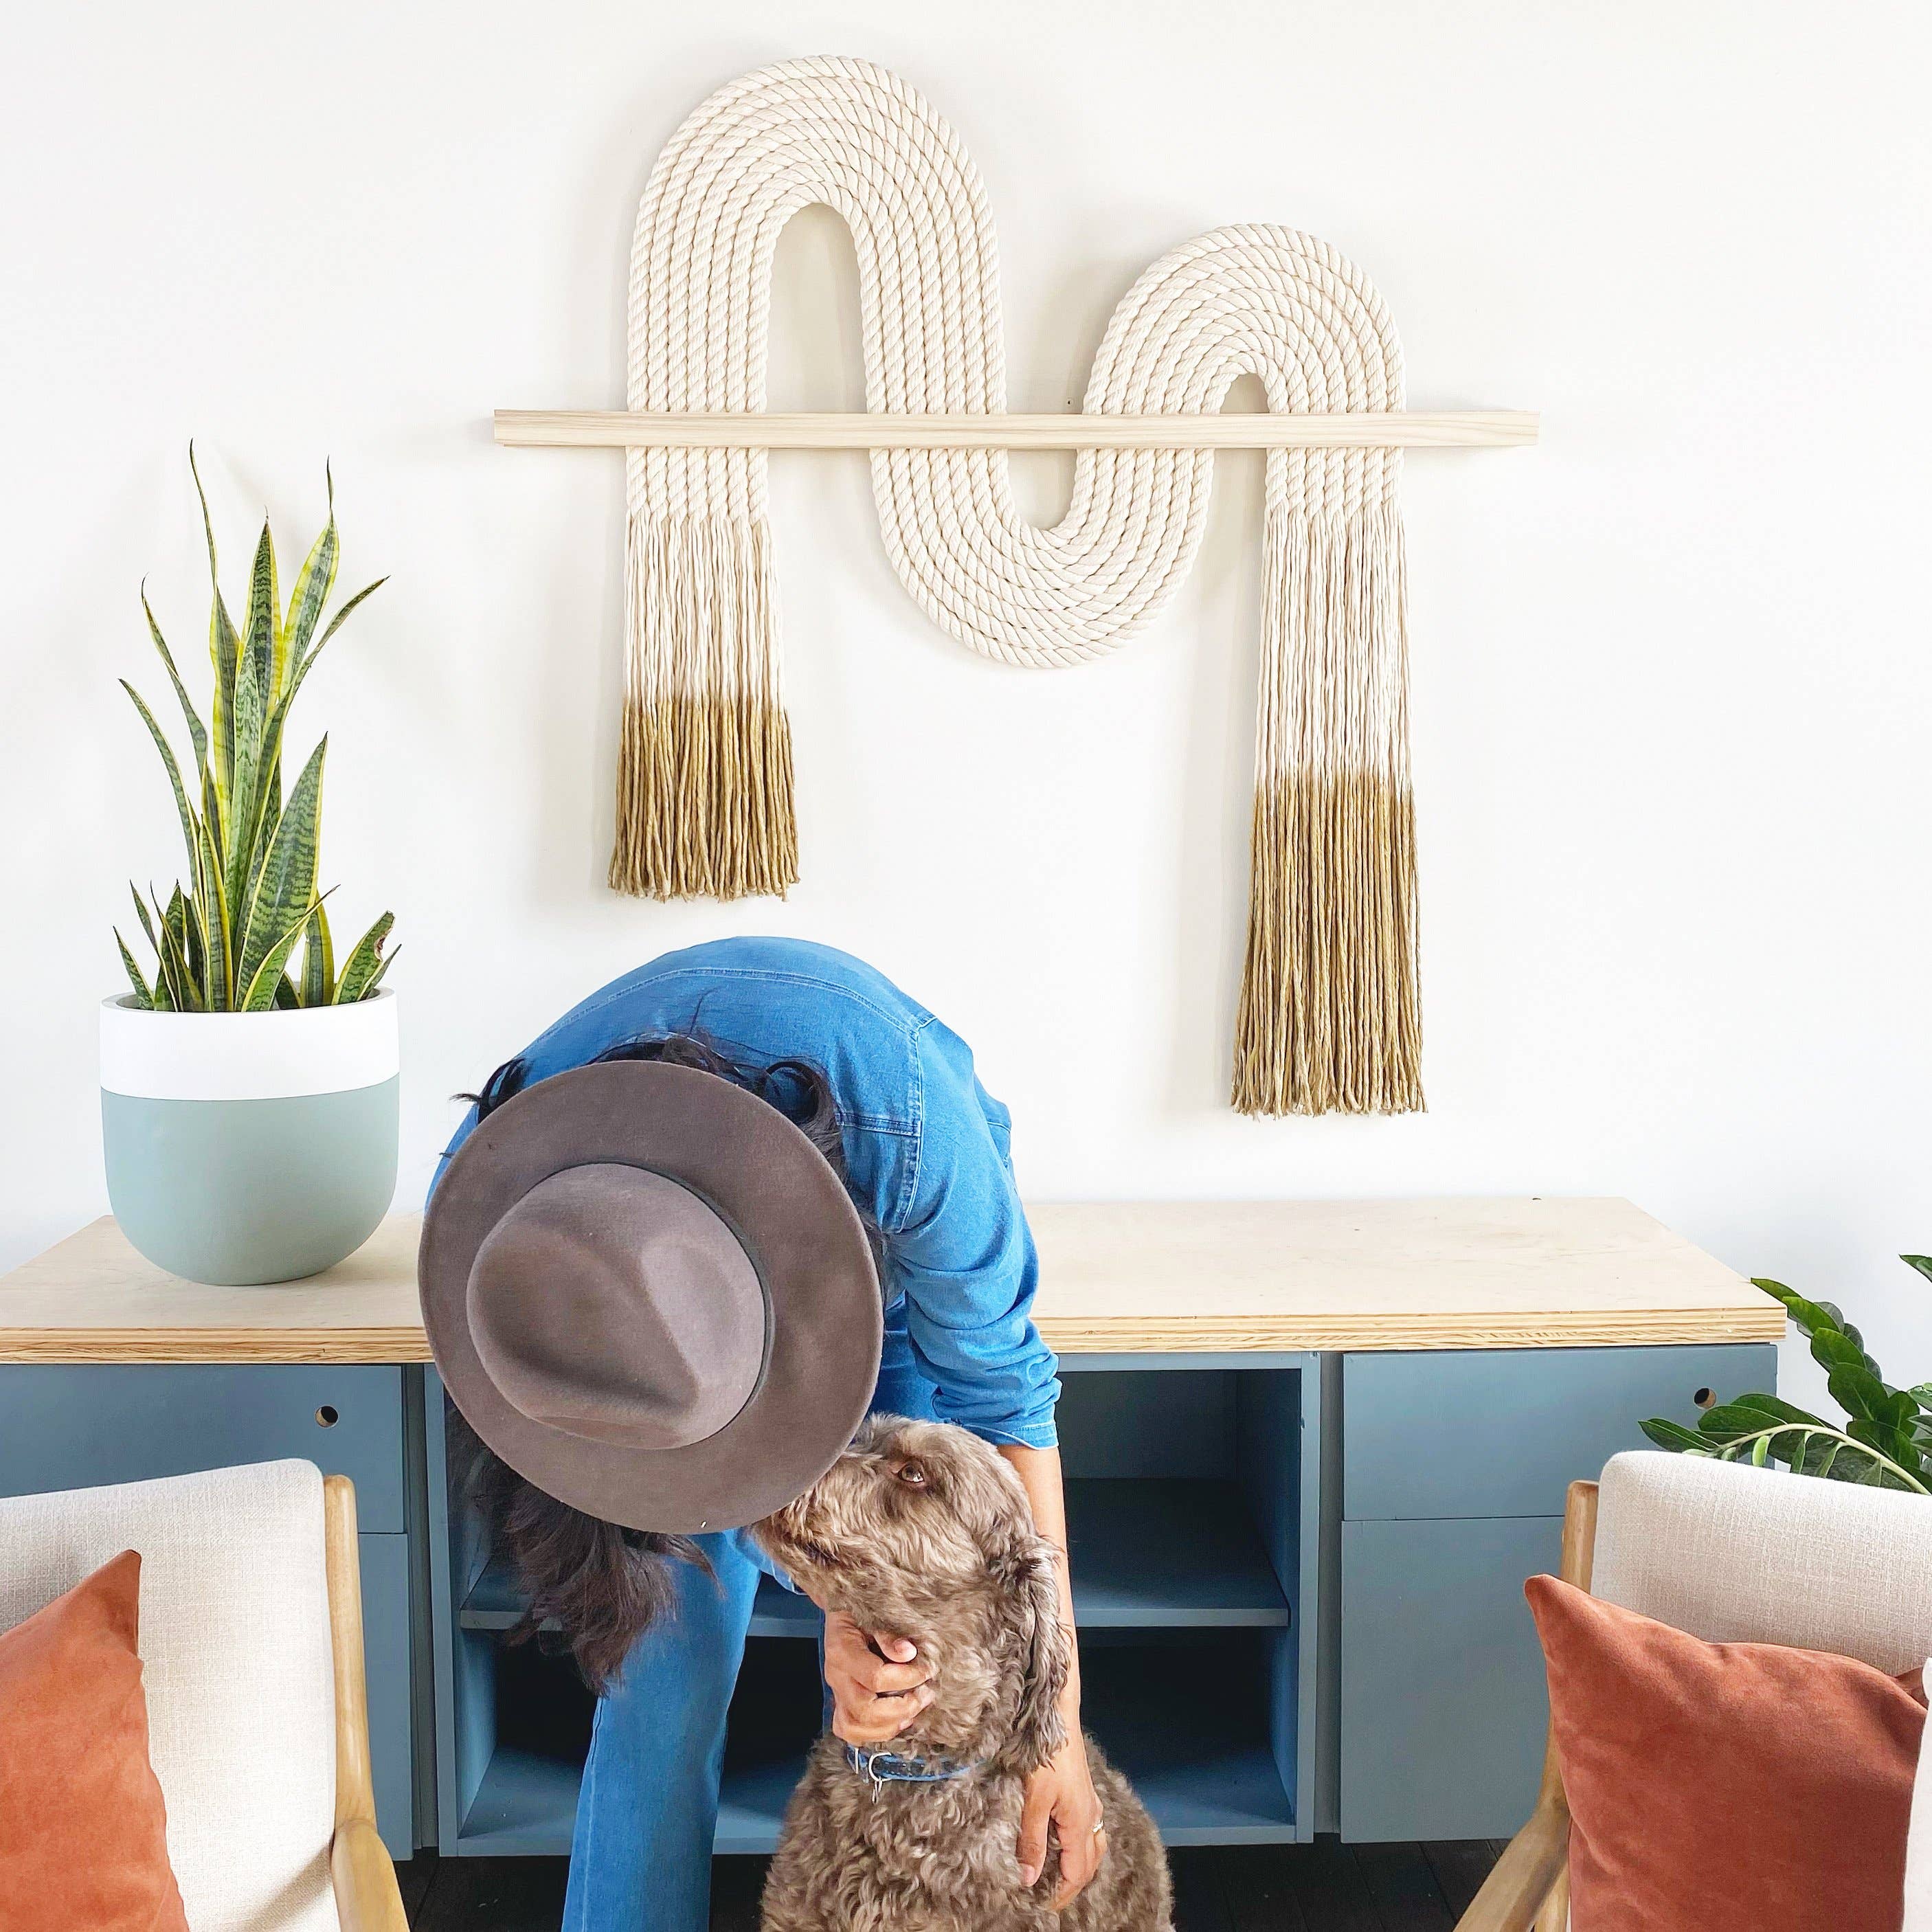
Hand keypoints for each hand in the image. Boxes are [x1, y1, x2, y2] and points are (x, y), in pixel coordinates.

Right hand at [822, 1610, 933, 1745]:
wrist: (844, 1608)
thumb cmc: (862, 1609)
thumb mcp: (876, 1611)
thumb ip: (889, 1633)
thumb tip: (908, 1653)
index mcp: (841, 1649)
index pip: (875, 1677)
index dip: (907, 1678)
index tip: (928, 1670)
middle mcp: (835, 1675)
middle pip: (865, 1710)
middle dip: (902, 1707)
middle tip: (926, 1694)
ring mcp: (836, 1692)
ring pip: (855, 1728)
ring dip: (890, 1725)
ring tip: (914, 1709)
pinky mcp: (840, 1703)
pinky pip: (850, 1731)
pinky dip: (874, 1733)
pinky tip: (897, 1720)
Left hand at [1017, 1730, 1105, 1906]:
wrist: (1058, 1717)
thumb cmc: (1046, 1755)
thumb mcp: (1034, 1800)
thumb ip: (1032, 1841)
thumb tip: (1028, 1878)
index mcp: (1080, 1824)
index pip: (1076, 1873)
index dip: (1060, 1894)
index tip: (1042, 1906)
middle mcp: (1091, 1816)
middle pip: (1088, 1864)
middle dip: (1071, 1885)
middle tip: (1049, 1898)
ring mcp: (1090, 1803)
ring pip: (1093, 1847)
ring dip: (1079, 1867)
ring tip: (1059, 1877)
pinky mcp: (1085, 1792)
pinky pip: (1090, 1830)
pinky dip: (1080, 1847)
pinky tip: (1065, 1843)